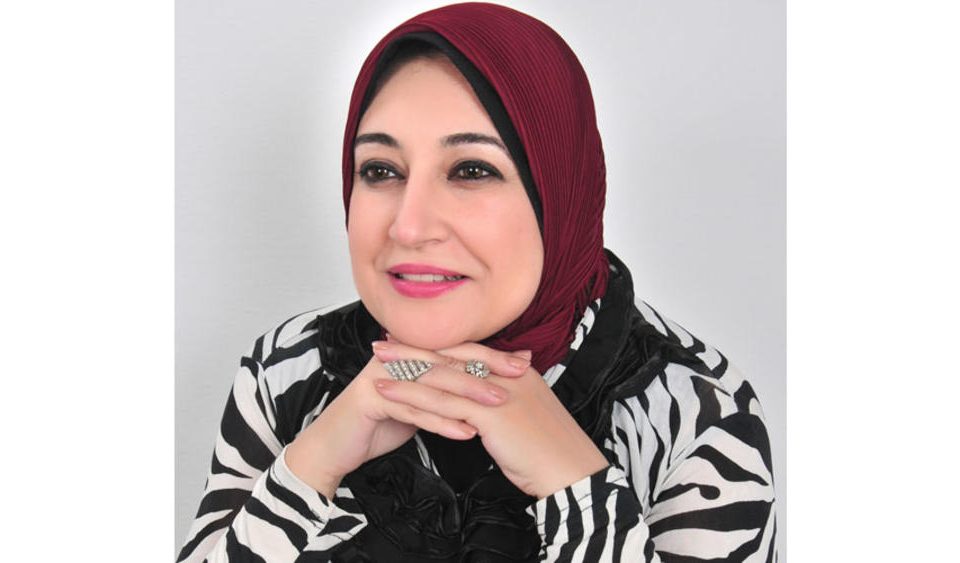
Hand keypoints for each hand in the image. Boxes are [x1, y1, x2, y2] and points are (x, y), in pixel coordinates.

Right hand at [284, 346, 527, 497]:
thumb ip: (447, 390)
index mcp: (409, 352)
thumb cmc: (378, 424)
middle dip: (486, 368)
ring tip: (499, 405)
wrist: (334, 447)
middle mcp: (395, 356)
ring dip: (468, 395)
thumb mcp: (419, 403)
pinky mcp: (371, 398)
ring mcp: (381, 375)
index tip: (524, 364)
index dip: (490, 355)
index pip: (455, 348)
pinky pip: (413, 410)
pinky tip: (465, 431)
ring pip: (432, 383)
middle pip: (447, 360)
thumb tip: (490, 381)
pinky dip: (441, 422)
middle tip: (519, 376)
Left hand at [372, 340, 609, 498]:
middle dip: (414, 348)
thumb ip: (508, 401)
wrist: (571, 470)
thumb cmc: (551, 451)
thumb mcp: (528, 416)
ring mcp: (498, 390)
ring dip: (405, 369)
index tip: (410, 340)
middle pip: (452, 354)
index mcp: (516, 371)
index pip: (469, 350)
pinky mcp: (489, 413)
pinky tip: (390, 394)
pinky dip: (412, 395)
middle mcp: (506, 374)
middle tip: (382, 342)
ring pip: (442, 375)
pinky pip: (443, 401)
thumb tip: (487, 403)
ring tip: (376, 366)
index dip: (438, 345)